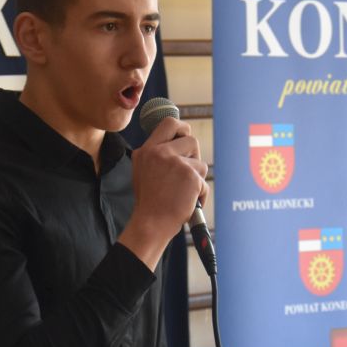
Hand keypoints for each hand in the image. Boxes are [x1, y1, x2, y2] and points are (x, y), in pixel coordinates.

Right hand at [119, 117, 207, 269]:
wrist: (151, 223)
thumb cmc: (149, 202)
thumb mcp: (143, 171)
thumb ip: (156, 154)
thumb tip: (177, 140)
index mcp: (147, 150)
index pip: (169, 123)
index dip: (182, 127)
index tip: (185, 135)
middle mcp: (160, 153)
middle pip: (191, 140)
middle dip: (194, 156)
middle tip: (187, 172)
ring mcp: (176, 163)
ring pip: (200, 163)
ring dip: (196, 179)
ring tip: (183, 192)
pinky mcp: (190, 176)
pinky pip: (204, 181)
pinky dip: (200, 194)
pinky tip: (188, 202)